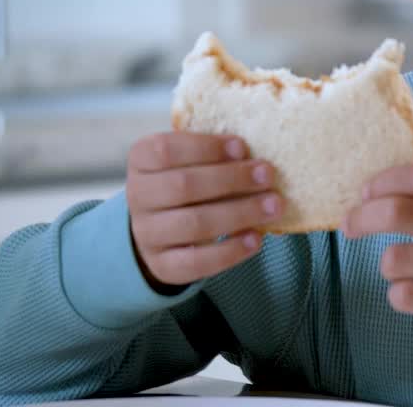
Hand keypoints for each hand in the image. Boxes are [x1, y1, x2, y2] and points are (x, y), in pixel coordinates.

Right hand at [126, 132, 281, 289]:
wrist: (159, 227)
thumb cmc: (186, 181)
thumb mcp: (189, 159)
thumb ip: (214, 154)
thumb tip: (258, 159)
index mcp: (141, 160)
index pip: (165, 150)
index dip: (206, 147)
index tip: (242, 147)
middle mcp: (138, 196)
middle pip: (183, 186)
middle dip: (231, 179)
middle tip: (267, 175)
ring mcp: (147, 234)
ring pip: (193, 224)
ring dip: (240, 213)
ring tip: (274, 206)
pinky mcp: (162, 266)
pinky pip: (196, 262)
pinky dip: (230, 250)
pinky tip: (256, 238)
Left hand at [342, 162, 412, 356]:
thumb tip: (374, 190)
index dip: (381, 182)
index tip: (364, 194)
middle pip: (396, 211)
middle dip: (361, 218)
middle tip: (349, 226)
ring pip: (394, 259)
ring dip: (388, 267)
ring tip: (404, 272)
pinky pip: (404, 295)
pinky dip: (399, 296)